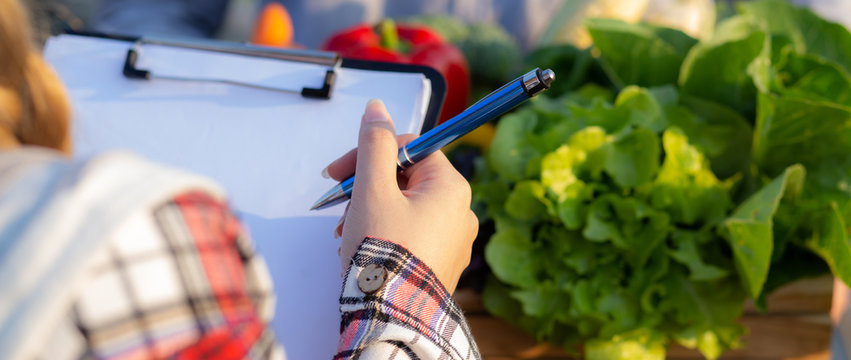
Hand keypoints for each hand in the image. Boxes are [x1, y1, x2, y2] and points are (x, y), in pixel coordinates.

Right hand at [324, 99, 477, 293]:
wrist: (392, 317)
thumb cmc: (383, 255)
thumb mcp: (372, 191)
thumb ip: (374, 145)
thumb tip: (378, 109)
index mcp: (450, 188)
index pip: (411, 148)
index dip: (371, 153)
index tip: (338, 171)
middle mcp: (460, 212)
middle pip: (407, 179)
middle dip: (367, 187)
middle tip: (340, 205)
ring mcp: (452, 241)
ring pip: (405, 207)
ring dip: (370, 211)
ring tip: (347, 232)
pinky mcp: (439, 264)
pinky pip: (411, 235)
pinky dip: (384, 234)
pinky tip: (362, 248)